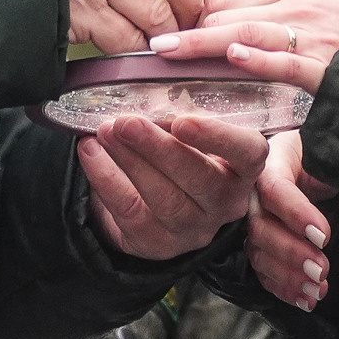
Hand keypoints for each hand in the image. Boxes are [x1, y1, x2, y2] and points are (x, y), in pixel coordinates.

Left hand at [79, 112, 267, 260]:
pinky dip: (106, 179)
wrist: (158, 203)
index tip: (182, 121)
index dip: (218, 137)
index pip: (248, 153)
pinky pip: (130, 213)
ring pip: (164, 199)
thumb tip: (146, 94)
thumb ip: (181, 111)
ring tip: (105, 132)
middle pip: (199, 178)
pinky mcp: (160, 244)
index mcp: (243, 168)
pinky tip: (90, 153)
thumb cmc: (182, 152)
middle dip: (158, 148)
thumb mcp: (192, 131)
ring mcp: (195, 228)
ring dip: (129, 161)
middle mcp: (226, 202)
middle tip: (126, 122)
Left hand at [147, 0, 338, 93]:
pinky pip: (287, 62)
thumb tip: (217, 26)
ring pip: (248, 31)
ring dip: (204, 42)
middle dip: (190, 31)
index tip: (172, 36)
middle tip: (155, 47)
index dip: (196, 16)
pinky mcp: (327, 69)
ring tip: (169, 50)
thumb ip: (270, 17)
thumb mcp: (313, 14)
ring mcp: (313, 37)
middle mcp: (299, 7)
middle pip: (229, 12)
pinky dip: (259, 58)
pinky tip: (233, 57)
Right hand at [248, 130, 335, 311]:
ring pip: (259, 253)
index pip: (274, 189)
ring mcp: (254, 220)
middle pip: (261, 227)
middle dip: (292, 253)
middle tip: (322, 270)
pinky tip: (304, 300)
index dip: (296, 213)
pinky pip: (263, 271)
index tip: (324, 236)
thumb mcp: (330, 151)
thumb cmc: (324, 154)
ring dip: (289, 277)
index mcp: (270, 162)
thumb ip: (336, 162)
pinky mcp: (260, 245)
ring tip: (318, 290)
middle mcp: (253, 193)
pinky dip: (283, 288)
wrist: (315, 161)